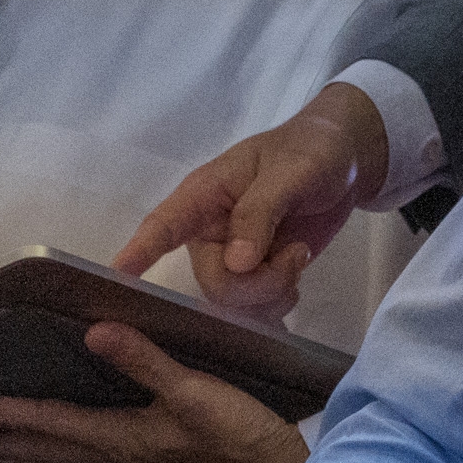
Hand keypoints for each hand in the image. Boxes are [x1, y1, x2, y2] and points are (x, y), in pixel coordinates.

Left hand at [0, 321, 312, 462]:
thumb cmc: (239, 436)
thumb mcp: (195, 391)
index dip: (1, 411)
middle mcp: (117, 458)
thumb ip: (145, 362)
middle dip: (1, 443)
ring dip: (25, 459)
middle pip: (44, 452)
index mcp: (119, 437)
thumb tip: (94, 331)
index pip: (46, 422)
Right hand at [113, 82, 388, 318]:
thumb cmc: (310, 152)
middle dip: (255, 284)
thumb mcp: (291, 172)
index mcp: (204, 195)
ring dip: (272, 293)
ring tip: (298, 258)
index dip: (140, 251)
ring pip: (234, 303)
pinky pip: (255, 310)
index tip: (118, 274)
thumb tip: (237, 263)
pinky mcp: (257, 276)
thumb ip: (260, 213)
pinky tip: (295, 281)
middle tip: (295, 256)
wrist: (344, 162)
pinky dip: (278, 305)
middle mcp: (210, 232)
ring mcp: (231, 257)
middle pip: (212, 282)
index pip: (164, 225)